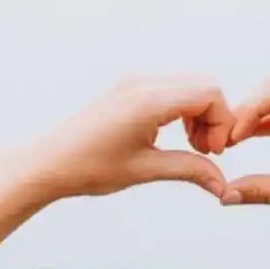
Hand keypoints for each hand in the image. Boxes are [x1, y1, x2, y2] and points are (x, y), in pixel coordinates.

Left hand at [10, 76, 235, 202]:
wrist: (46, 162)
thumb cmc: (89, 167)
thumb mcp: (145, 170)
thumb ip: (189, 170)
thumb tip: (222, 185)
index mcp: (149, 99)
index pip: (210, 94)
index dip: (222, 124)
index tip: (214, 154)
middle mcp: (143, 83)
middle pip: (204, 87)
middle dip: (214, 119)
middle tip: (205, 153)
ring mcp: (135, 82)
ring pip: (189, 87)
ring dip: (199, 116)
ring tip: (192, 149)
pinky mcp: (128, 89)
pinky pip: (171, 91)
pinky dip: (183, 112)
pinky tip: (175, 138)